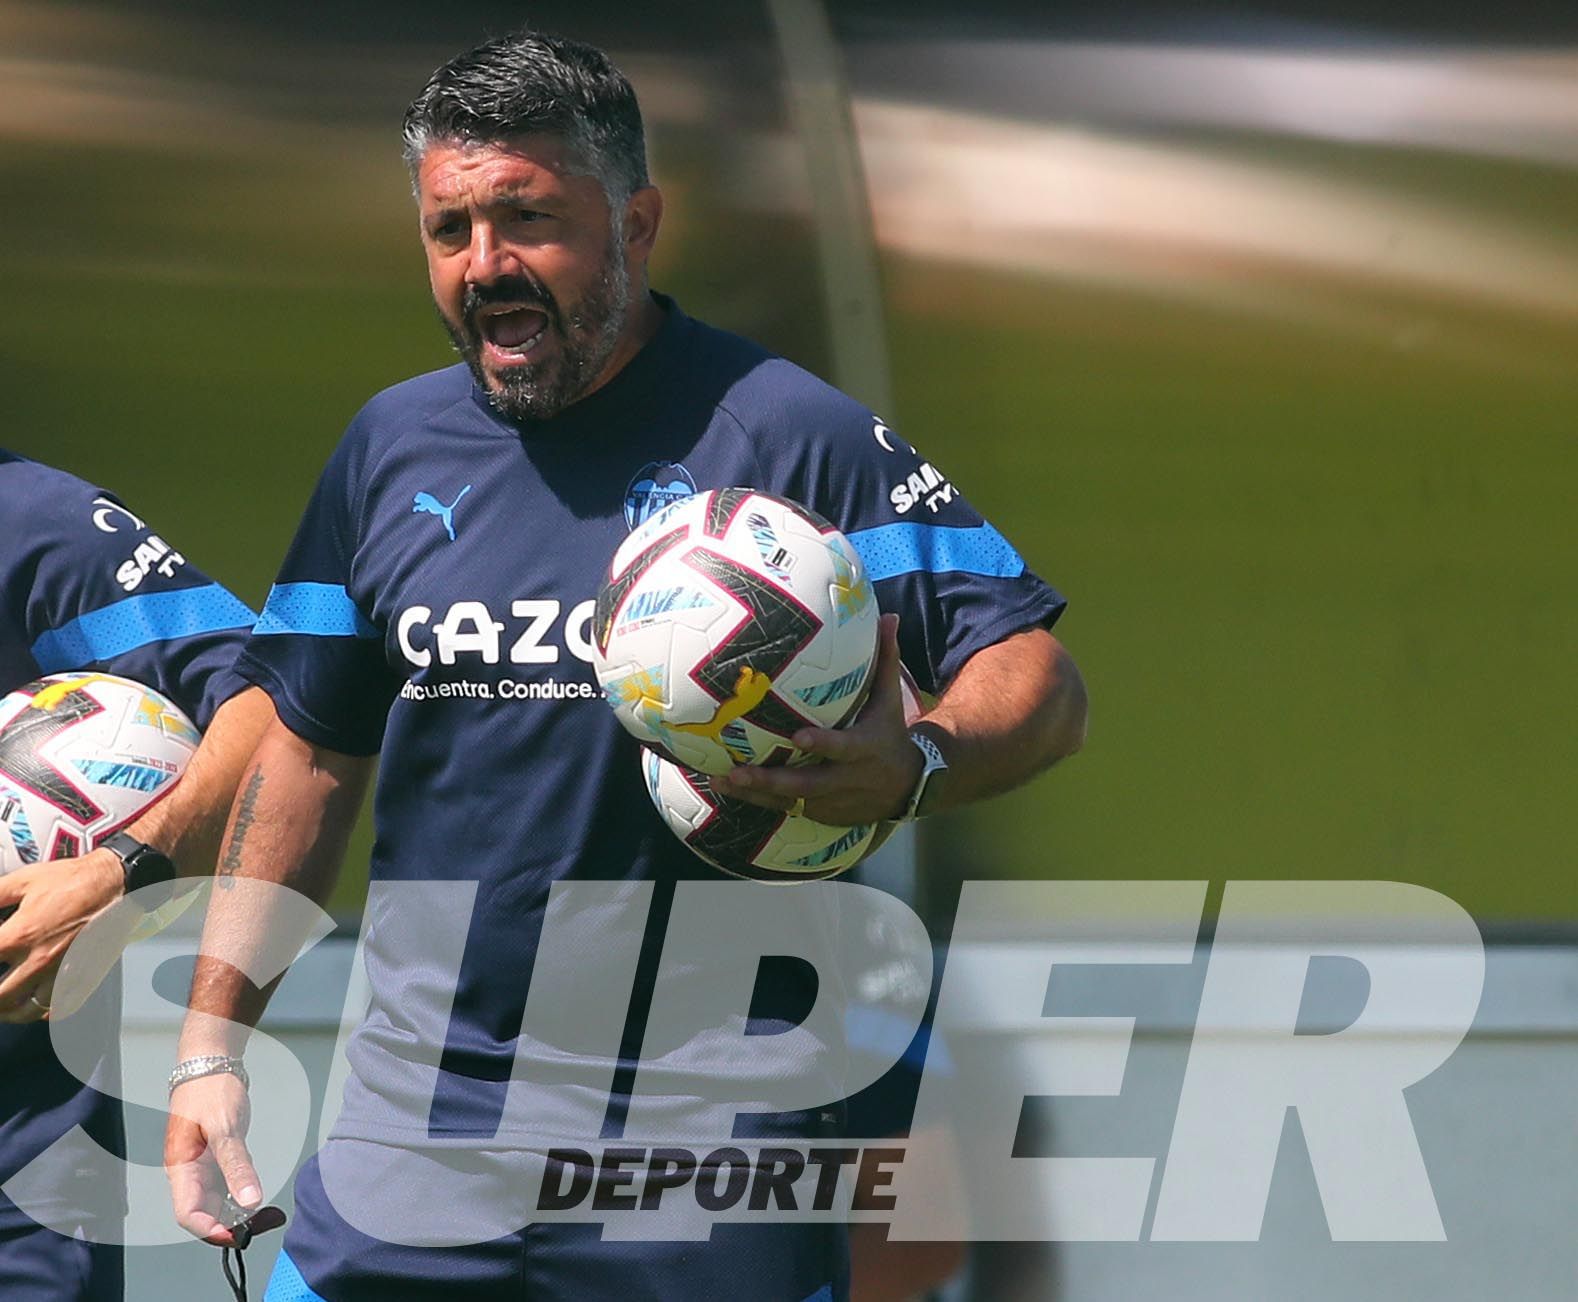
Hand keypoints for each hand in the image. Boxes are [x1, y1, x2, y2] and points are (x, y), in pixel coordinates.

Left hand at [0, 850, 123, 1021]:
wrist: (116, 882)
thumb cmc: (73, 881)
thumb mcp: (22, 880)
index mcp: (20, 936)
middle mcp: (40, 961)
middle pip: (0, 996)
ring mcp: (62, 972)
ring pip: (25, 1011)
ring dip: (9, 1010)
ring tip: (5, 999)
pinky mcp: (82, 976)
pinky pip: (57, 1008)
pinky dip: (41, 1011)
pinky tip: (34, 1001)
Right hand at [165, 1073, 284, 1246]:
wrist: (210, 1063)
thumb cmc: (210, 1090)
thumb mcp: (225, 1127)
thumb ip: (237, 1165)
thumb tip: (250, 1200)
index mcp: (182, 1169)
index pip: (188, 1214)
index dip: (210, 1230)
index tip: (239, 1235)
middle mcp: (189, 1175)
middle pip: (205, 1214)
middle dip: (234, 1226)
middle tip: (269, 1222)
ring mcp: (203, 1169)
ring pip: (218, 1205)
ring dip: (242, 1214)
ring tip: (273, 1215)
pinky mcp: (217, 1161)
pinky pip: (228, 1189)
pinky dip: (245, 1197)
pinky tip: (264, 1201)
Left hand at [712, 614, 923, 825]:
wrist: (907, 787)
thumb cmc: (889, 733)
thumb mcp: (890, 700)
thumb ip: (886, 661)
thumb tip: (888, 617)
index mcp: (864, 748)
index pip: (842, 748)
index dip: (822, 744)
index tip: (798, 736)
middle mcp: (846, 779)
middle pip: (806, 783)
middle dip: (771, 780)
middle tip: (738, 770)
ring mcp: (831, 800)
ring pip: (789, 801)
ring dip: (753, 793)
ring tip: (719, 780)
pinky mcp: (819, 814)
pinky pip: (785, 810)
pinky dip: (756, 802)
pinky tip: (725, 789)